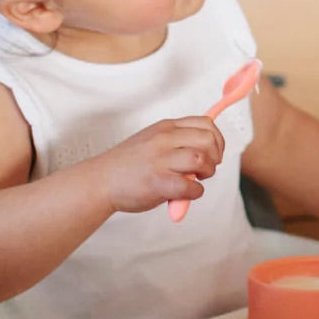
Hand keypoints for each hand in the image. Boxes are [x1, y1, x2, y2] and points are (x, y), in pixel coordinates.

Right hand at [94, 117, 224, 214]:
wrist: (100, 181)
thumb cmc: (129, 164)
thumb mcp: (153, 140)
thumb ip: (178, 141)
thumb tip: (208, 151)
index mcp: (166, 127)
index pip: (206, 123)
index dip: (217, 140)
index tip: (215, 153)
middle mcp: (164, 139)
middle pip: (208, 140)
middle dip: (215, 156)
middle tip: (206, 169)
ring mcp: (160, 160)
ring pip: (202, 159)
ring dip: (207, 172)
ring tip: (196, 180)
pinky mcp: (157, 183)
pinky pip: (191, 186)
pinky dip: (195, 192)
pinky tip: (185, 194)